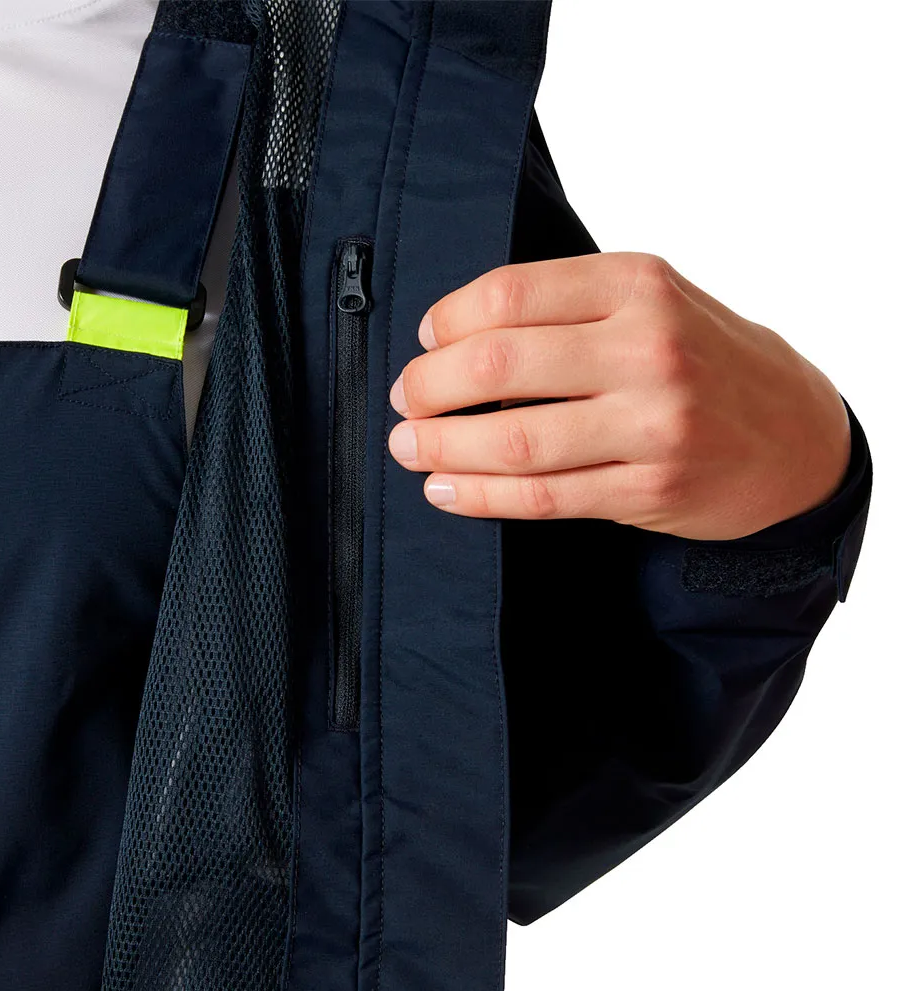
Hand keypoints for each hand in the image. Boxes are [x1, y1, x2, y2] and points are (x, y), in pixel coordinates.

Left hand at [387, 252, 850, 539]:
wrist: (796, 434)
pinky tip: (446, 491)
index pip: (510, 295)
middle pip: (499, 365)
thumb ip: (568, 307)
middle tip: (405, 400)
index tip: (424, 343)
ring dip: (442, 447)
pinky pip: (543, 496)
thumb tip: (453, 336)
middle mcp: (648, 348)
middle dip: (430, 388)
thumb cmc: (705, 361)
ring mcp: (653, 423)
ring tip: (409, 448)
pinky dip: (481, 496)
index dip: (447, 322)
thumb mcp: (652, 302)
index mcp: (639, 285)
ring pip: (515, 439)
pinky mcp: (649, 488)